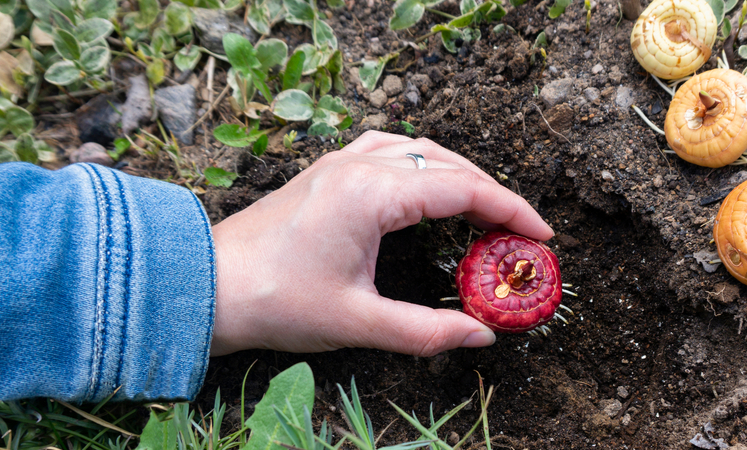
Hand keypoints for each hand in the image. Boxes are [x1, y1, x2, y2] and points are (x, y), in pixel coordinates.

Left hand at [209, 132, 553, 356]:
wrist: (205, 286)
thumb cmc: (276, 302)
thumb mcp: (359, 323)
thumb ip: (427, 331)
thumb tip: (482, 335)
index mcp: (372, 193)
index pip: (462, 189)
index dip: (510, 212)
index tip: (541, 237)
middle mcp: (359, 166)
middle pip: (448, 165)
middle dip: (493, 196)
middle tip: (521, 235)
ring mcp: (340, 163)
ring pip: (420, 151)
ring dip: (460, 176)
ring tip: (486, 211)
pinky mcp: (327, 173)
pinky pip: (389, 150)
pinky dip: (424, 164)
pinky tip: (429, 186)